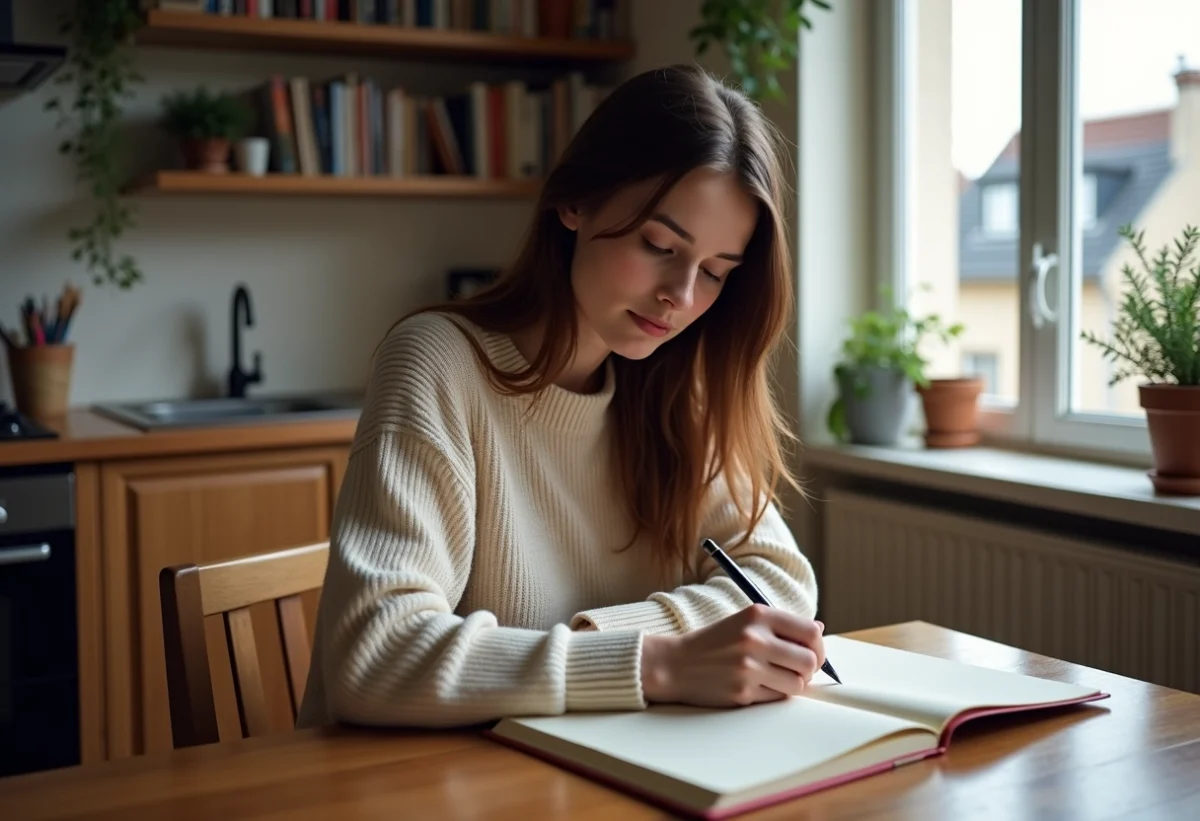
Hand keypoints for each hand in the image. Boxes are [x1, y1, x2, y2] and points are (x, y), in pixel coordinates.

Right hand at [640, 604, 824, 707]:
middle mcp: (754, 638)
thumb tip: (818, 629)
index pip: (810, 631)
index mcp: (758, 615)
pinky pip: (777, 698)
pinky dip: (774, 694)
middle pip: (810, 660)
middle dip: (810, 669)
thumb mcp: (743, 622)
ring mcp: (748, 667)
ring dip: (793, 685)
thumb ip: (780, 625)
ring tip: (777, 678)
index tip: (813, 652)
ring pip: (798, 684)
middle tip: (798, 670)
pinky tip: (758, 686)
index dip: (819, 646)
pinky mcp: (743, 692)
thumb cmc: (713, 643)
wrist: (674, 664)